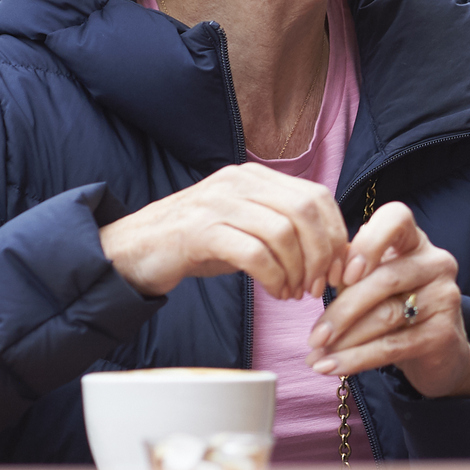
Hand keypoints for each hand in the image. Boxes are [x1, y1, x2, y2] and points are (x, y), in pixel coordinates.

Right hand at [98, 163, 352, 300]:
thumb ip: (283, 228)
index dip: (336, 234)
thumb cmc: (196, 244)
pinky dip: (274, 277)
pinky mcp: (200, 230)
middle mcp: (239, 181)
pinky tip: (275, 291)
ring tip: (293, 292)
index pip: (316, 196)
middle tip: (319, 285)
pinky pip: (254, 253)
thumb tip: (332, 252)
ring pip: (283, 232)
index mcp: (255, 176)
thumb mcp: (245, 226)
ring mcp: (218, 203)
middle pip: (305, 211)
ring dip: (298, 270)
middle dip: (322, 254)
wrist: (131, 250)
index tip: (338, 268)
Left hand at [305, 202, 469, 398]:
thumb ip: (349, 271)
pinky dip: (356, 359)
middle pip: (384, 279)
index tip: (342, 275)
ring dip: (344, 340)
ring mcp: (444, 296)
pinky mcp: (443, 333)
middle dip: (341, 310)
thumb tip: (314, 275)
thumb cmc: (397, 310)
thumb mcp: (373, 283)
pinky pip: (392, 346)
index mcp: (415, 241)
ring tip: (317, 356)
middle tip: (313, 336)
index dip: (368, 242)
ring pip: (386, 315)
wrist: (439, 354)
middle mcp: (436, 262)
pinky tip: (333, 367)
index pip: (396, 218)